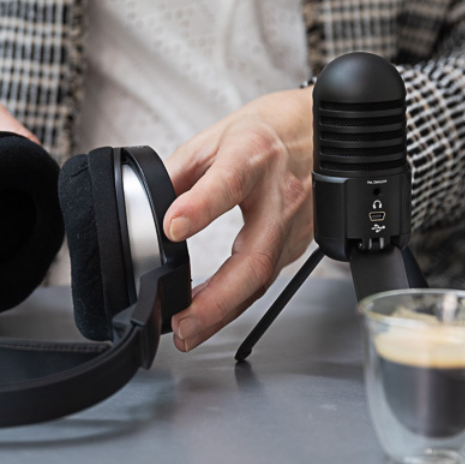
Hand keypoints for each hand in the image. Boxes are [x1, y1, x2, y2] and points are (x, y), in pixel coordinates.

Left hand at [163, 87, 313, 351]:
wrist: (318, 132)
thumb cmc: (267, 133)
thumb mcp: (214, 138)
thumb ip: (179, 174)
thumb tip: (146, 208)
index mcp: (252, 157)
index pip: (227, 182)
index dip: (200, 206)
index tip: (172, 226)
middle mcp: (280, 195)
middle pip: (255, 256)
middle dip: (217, 297)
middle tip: (183, 321)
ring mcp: (294, 225)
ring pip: (261, 279)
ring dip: (223, 311)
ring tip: (188, 331)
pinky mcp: (298, 245)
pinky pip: (265, 280)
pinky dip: (235, 303)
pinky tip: (210, 317)